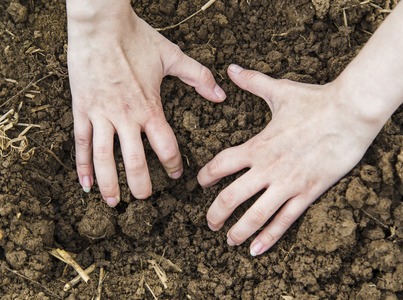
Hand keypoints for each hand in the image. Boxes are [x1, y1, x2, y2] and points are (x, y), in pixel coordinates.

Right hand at [67, 5, 225, 205]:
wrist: (100, 25)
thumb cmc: (137, 39)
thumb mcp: (172, 56)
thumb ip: (199, 77)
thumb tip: (222, 94)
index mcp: (150, 107)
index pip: (165, 146)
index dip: (173, 164)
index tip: (177, 175)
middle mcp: (125, 117)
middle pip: (134, 161)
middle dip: (141, 184)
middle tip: (145, 199)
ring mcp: (100, 115)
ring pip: (104, 158)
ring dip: (110, 183)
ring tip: (114, 203)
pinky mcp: (81, 110)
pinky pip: (81, 143)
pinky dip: (82, 165)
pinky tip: (85, 184)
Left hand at [198, 64, 382, 255]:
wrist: (351, 111)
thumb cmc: (315, 100)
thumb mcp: (279, 90)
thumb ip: (252, 82)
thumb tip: (231, 68)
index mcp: (257, 145)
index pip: (221, 165)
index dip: (206, 177)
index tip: (201, 183)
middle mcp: (267, 168)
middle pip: (231, 197)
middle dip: (216, 213)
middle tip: (209, 223)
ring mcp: (287, 183)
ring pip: (255, 215)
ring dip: (238, 231)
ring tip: (229, 241)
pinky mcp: (308, 193)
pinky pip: (284, 220)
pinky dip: (269, 237)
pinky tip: (257, 250)